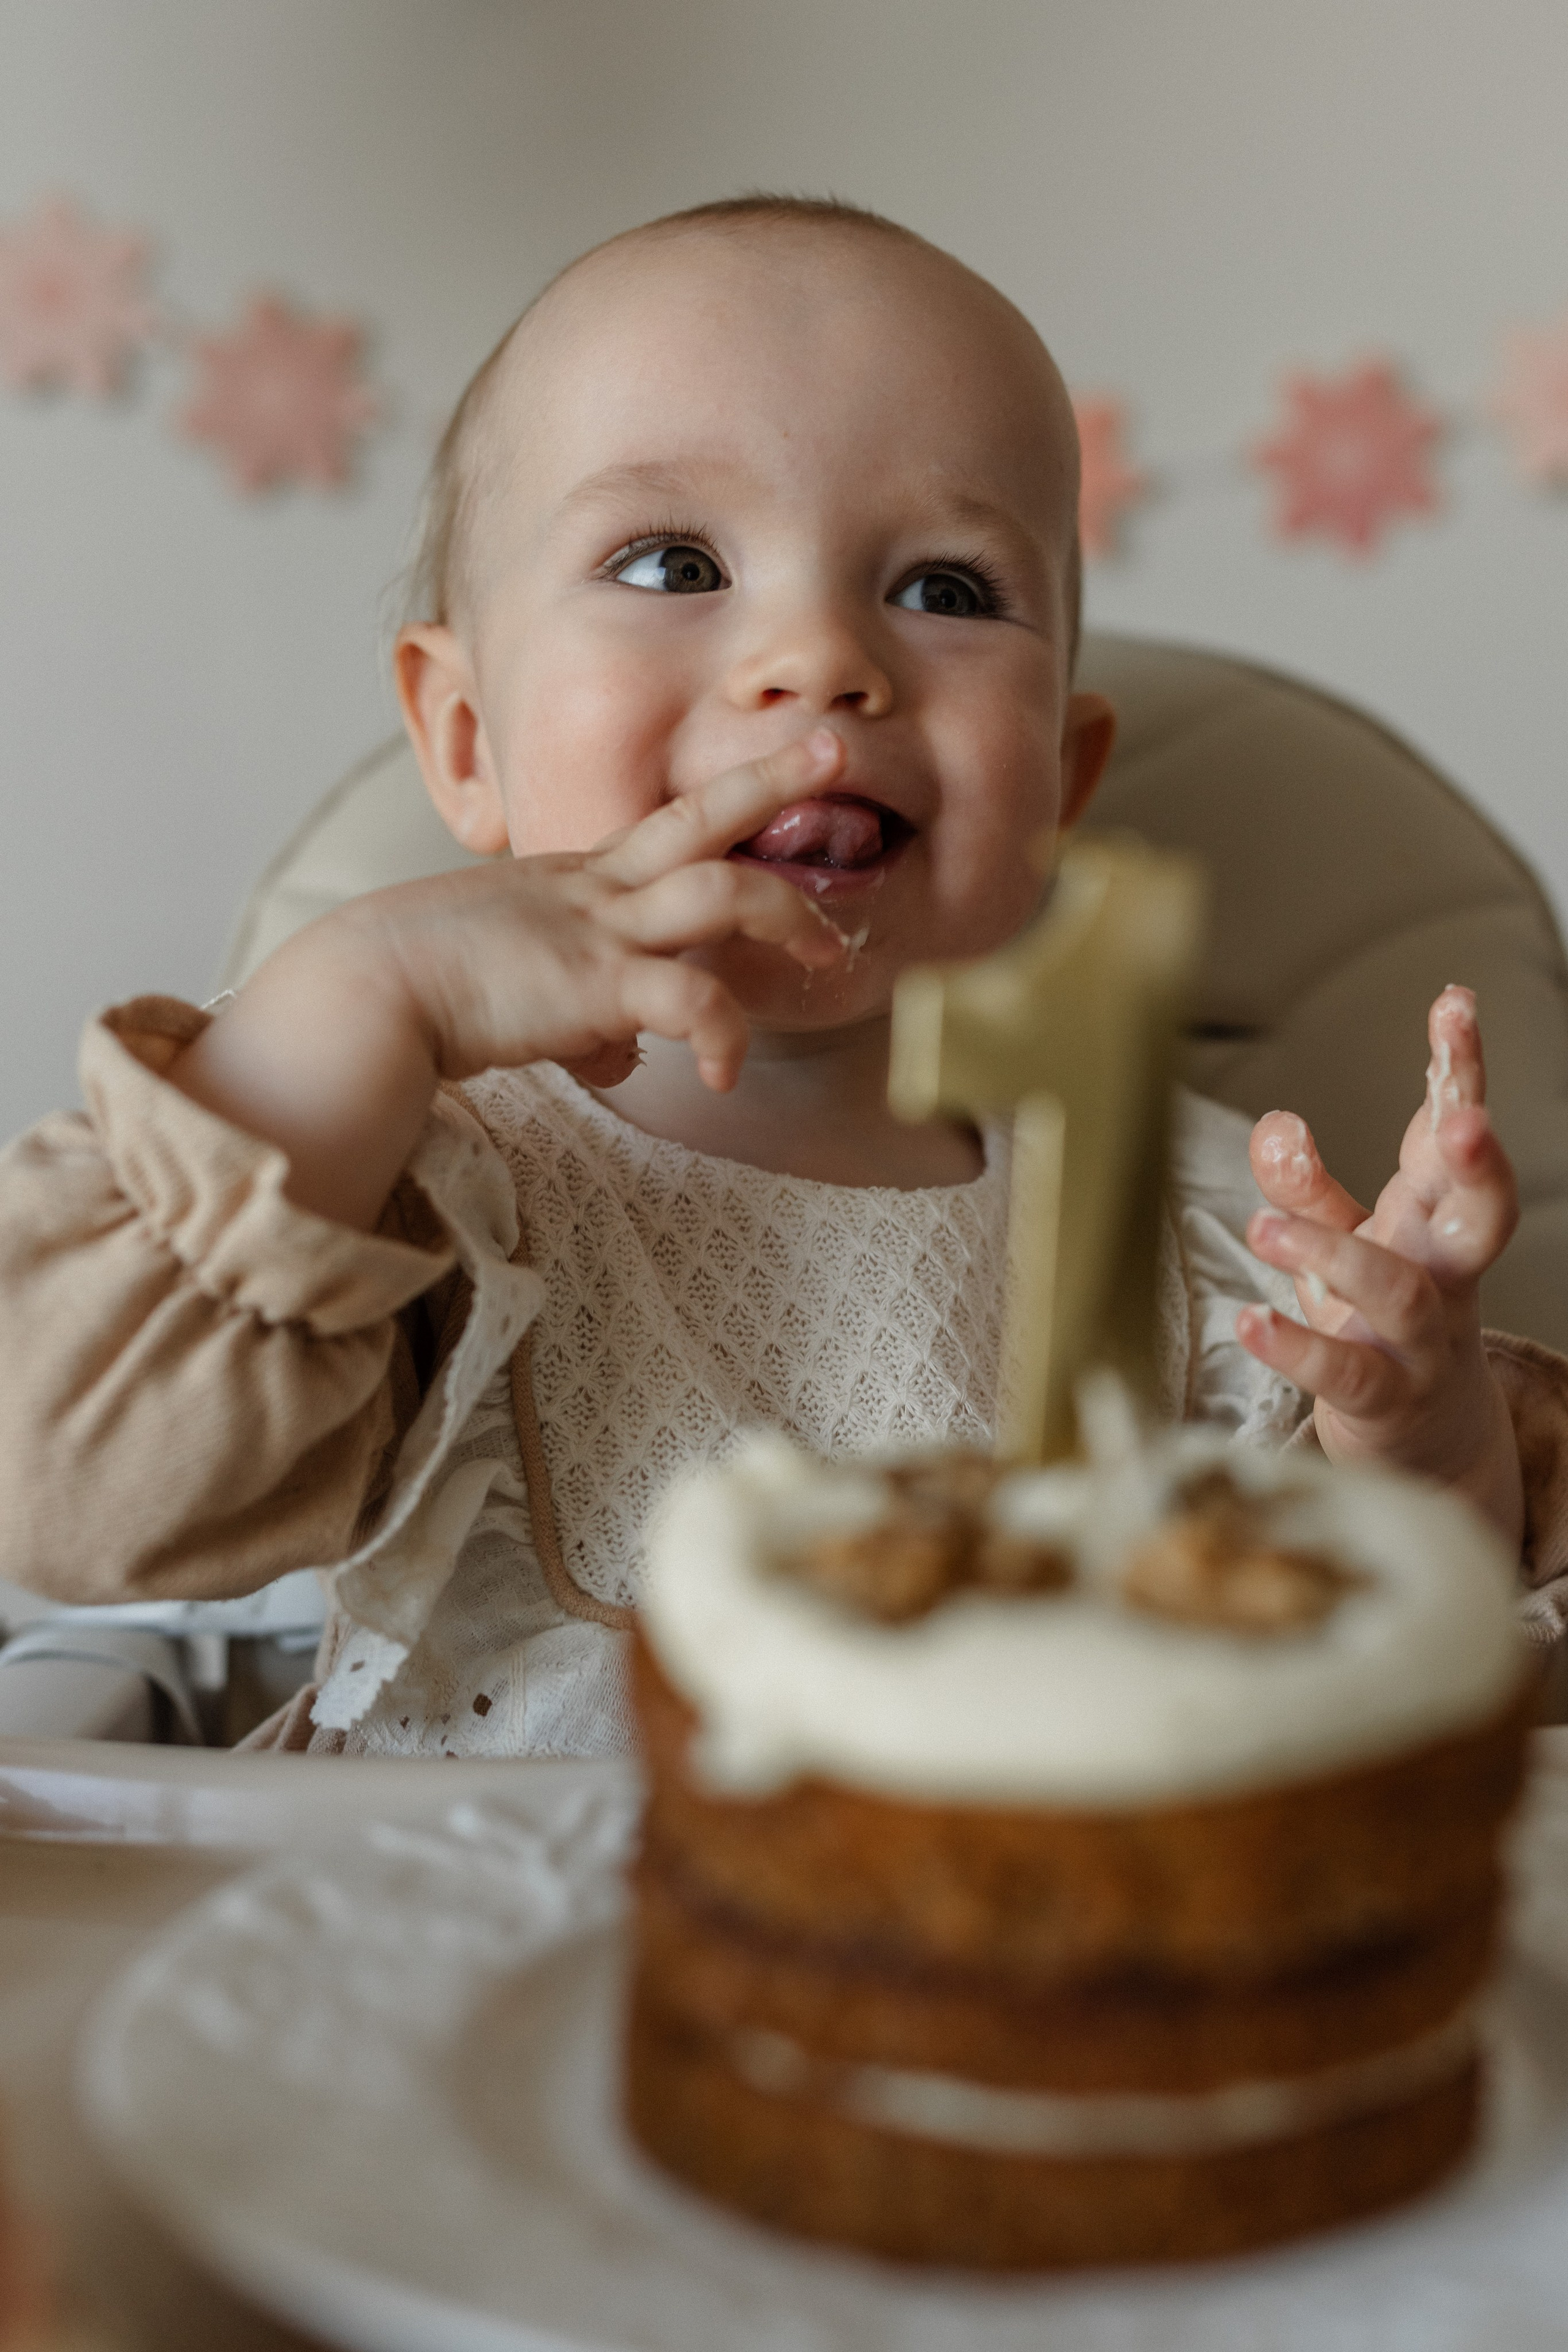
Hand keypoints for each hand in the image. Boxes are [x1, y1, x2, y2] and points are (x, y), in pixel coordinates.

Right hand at [169, 730, 850, 1227]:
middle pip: (703, 815)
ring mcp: (599, 930)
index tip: (782, 776)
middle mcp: (595, 889)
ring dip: (787, 914)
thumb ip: (584, 1019)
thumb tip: (624, 1060)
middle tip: (834, 751)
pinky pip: (689, 997)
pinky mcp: (595, 983)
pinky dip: (723, 1031)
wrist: (363, 994)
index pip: (665, 831)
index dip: (728, 804)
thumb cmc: (422, 991)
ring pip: (722, 893)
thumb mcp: (517, 990)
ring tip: (824, 952)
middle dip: (774, 780)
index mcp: (575, 880)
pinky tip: (723, 1071)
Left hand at [1236, 986, 1522, 1544]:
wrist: (1423, 1441)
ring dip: (1334, 1253)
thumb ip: (1306, 1185)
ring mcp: (1422, 1341)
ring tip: (1265, 1227)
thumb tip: (1275, 1123)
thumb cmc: (1381, 1321)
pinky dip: (1297, 1346)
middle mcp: (1443, 1272)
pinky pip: (1347, 1372)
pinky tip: (1252, 1321)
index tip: (1455, 1004)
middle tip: (1463, 1118)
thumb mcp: (1345, 1239)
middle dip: (1478, 1161)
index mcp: (1435, 1218)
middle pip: (1480, 1209)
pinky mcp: (1386, 1398)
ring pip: (1398, 1290)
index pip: (1453, 1133)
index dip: (1459, 1071)